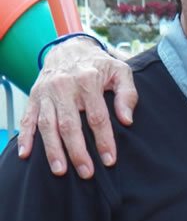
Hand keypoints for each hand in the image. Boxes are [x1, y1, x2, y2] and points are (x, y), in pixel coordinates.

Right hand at [17, 37, 135, 177]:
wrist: (70, 47)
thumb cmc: (100, 65)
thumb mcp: (121, 72)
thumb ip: (127, 95)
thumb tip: (127, 120)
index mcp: (88, 81)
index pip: (97, 117)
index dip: (104, 140)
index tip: (110, 160)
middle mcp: (64, 87)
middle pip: (70, 125)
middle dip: (77, 151)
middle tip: (86, 173)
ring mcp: (46, 93)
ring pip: (47, 125)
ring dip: (52, 149)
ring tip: (60, 171)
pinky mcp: (34, 96)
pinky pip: (27, 118)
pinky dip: (25, 137)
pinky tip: (25, 154)